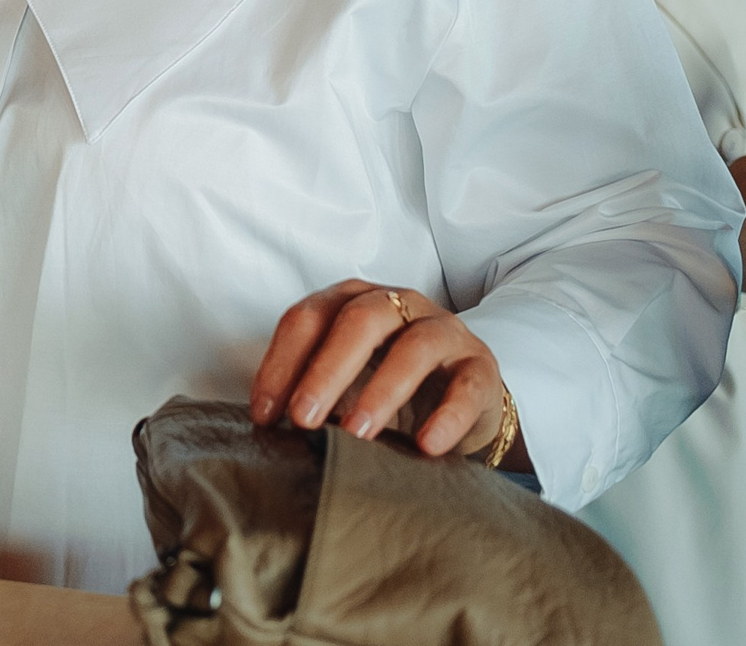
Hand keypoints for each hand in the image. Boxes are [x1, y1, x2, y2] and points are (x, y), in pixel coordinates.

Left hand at [249, 280, 514, 461]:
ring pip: (413, 348)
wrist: (461, 400)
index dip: (281, 364)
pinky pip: (467, 385)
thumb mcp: (344, 380)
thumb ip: (310, 389)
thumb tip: (268, 425)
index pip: (307, 318)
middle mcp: (398, 303)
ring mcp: (443, 329)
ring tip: (357, 434)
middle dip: (325, 372)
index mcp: (353, 299)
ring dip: (381, 392)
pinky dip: (446, 416)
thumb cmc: (387, 385)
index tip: (265, 414)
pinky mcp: (480, 364)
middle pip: (358, 322)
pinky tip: (426, 445)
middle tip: (303, 419)